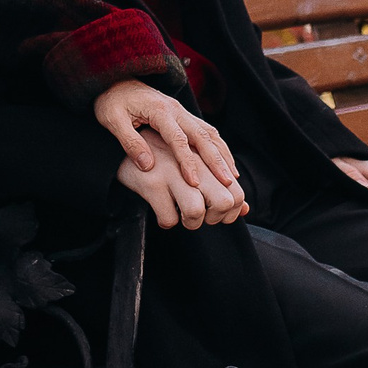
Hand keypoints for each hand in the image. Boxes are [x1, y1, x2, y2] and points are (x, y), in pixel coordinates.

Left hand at [93, 81, 245, 230]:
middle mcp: (176, 109)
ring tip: (232, 178)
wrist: (115, 80)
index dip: (187, 162)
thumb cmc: (111, 101)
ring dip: (222, 155)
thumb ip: (130, 142)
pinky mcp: (183, 115)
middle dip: (216, 161)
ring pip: (209, 134)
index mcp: (159, 110)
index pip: (178, 139)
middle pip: (202, 136)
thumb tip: (148, 166)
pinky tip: (225, 163)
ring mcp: (182, 111)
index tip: (193, 183)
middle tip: (227, 183)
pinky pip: (206, 131)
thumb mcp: (112, 120)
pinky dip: (218, 147)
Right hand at [114, 132, 249, 230]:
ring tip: (183, 218)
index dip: (232, 210)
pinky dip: (166, 221)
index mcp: (205, 158)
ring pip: (196, 211)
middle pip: (224, 202)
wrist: (122, 144)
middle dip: (216, 218)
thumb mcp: (193, 165)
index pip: (236, 191)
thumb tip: (245, 209)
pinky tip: (162, 211)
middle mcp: (193, 163)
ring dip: (191, 223)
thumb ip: (220, 184)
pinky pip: (168, 217)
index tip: (218, 214)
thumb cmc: (162, 158)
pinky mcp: (151, 183)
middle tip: (204, 218)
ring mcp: (172, 173)